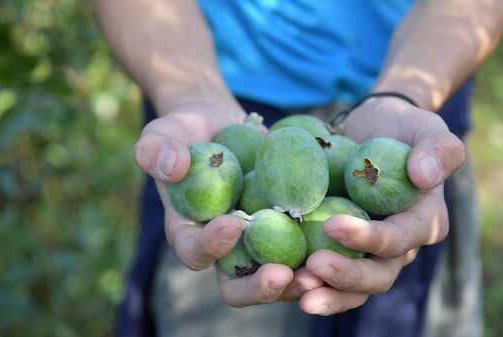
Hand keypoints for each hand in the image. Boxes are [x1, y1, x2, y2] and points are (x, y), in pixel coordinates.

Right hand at [134, 101, 322, 306]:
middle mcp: (224, 250)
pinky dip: (321, 254)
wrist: (224, 126)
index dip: (211, 245)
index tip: (234, 223)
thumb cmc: (188, 130)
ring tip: (321, 271)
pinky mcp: (285, 232)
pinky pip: (302, 251)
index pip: (195, 251)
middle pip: (236, 285)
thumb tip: (172, 166)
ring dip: (297, 281)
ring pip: (275, 278)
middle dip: (259, 286)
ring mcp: (257, 244)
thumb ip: (157, 147)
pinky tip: (345, 245)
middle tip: (283, 276)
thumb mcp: (165, 131)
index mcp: (189, 231)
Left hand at [299, 96, 465, 314]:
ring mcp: (367, 254)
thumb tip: (423, 176)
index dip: (369, 238)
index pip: (400, 239)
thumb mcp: (423, 125)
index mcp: (424, 223)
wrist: (367, 132)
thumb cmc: (398, 128)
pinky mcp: (340, 252)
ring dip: (326, 293)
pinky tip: (281, 279)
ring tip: (296, 288)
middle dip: (346, 277)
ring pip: (352, 289)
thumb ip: (437, 147)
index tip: (333, 224)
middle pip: (377, 276)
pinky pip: (326, 277)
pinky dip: (307, 282)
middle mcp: (398, 248)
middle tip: (312, 268)